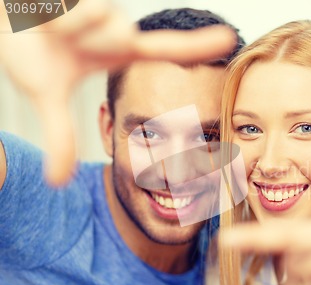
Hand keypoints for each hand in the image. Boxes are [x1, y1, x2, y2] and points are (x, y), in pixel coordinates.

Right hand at [0, 0, 235, 184]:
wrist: (3, 18)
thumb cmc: (33, 51)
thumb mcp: (46, 94)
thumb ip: (60, 135)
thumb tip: (58, 182)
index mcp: (120, 50)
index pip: (167, 47)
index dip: (197, 45)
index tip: (230, 40)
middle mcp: (117, 25)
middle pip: (118, 35)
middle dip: (88, 36)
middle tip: (61, 36)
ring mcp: (102, 3)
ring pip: (95, 15)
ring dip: (65, 24)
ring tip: (50, 26)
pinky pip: (76, 3)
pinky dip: (52, 10)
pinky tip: (45, 12)